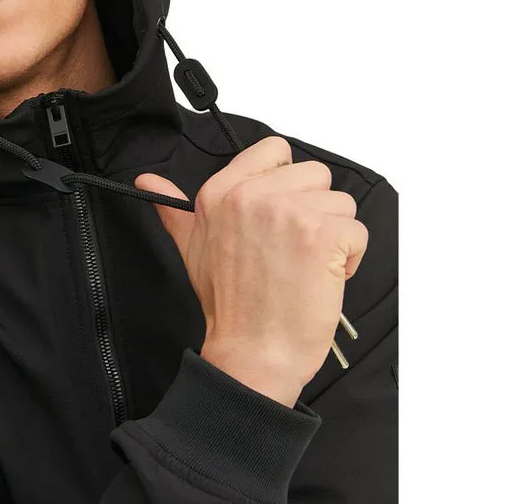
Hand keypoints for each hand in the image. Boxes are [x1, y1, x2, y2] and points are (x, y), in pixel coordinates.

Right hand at [135, 136, 368, 406]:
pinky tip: (320, 278)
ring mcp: (288, 212)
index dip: (287, 181)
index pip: (275, 150)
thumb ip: (173, 209)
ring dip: (334, 236)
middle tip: (290, 249)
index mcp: (221, 191)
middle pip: (315, 175)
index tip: (280, 212)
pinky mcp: (321, 234)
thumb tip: (147, 183)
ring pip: (341, 204)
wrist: (252, 353)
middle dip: (314, 212)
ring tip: (304, 266)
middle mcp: (251, 194)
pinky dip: (349, 260)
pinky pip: (357, 233)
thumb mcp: (190, 247)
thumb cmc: (229, 305)